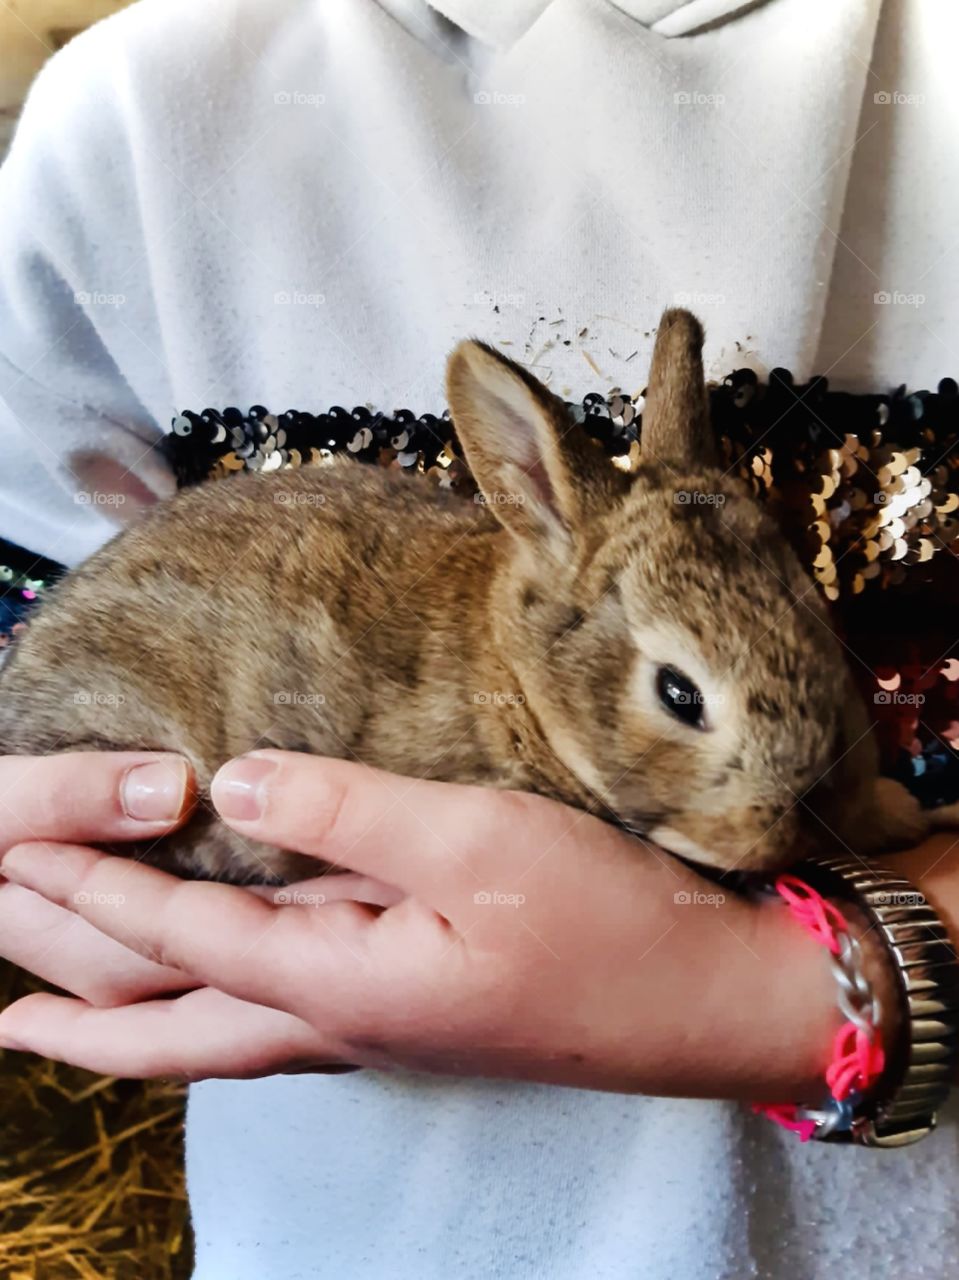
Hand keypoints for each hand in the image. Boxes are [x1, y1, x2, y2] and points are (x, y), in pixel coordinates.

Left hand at [0, 750, 848, 1096]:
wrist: (709, 998)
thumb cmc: (607, 923)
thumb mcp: (477, 842)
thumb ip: (344, 812)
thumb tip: (231, 786)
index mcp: (343, 982)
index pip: (177, 936)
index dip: (89, 890)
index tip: (15, 850)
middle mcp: (340, 1022)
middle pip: (165, 1023)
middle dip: (67, 991)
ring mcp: (373, 1026)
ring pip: (208, 1037)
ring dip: (116, 1022)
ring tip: (44, 1016)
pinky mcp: (408, 1008)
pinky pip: (266, 1019)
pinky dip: (197, 1013)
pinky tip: (202, 994)